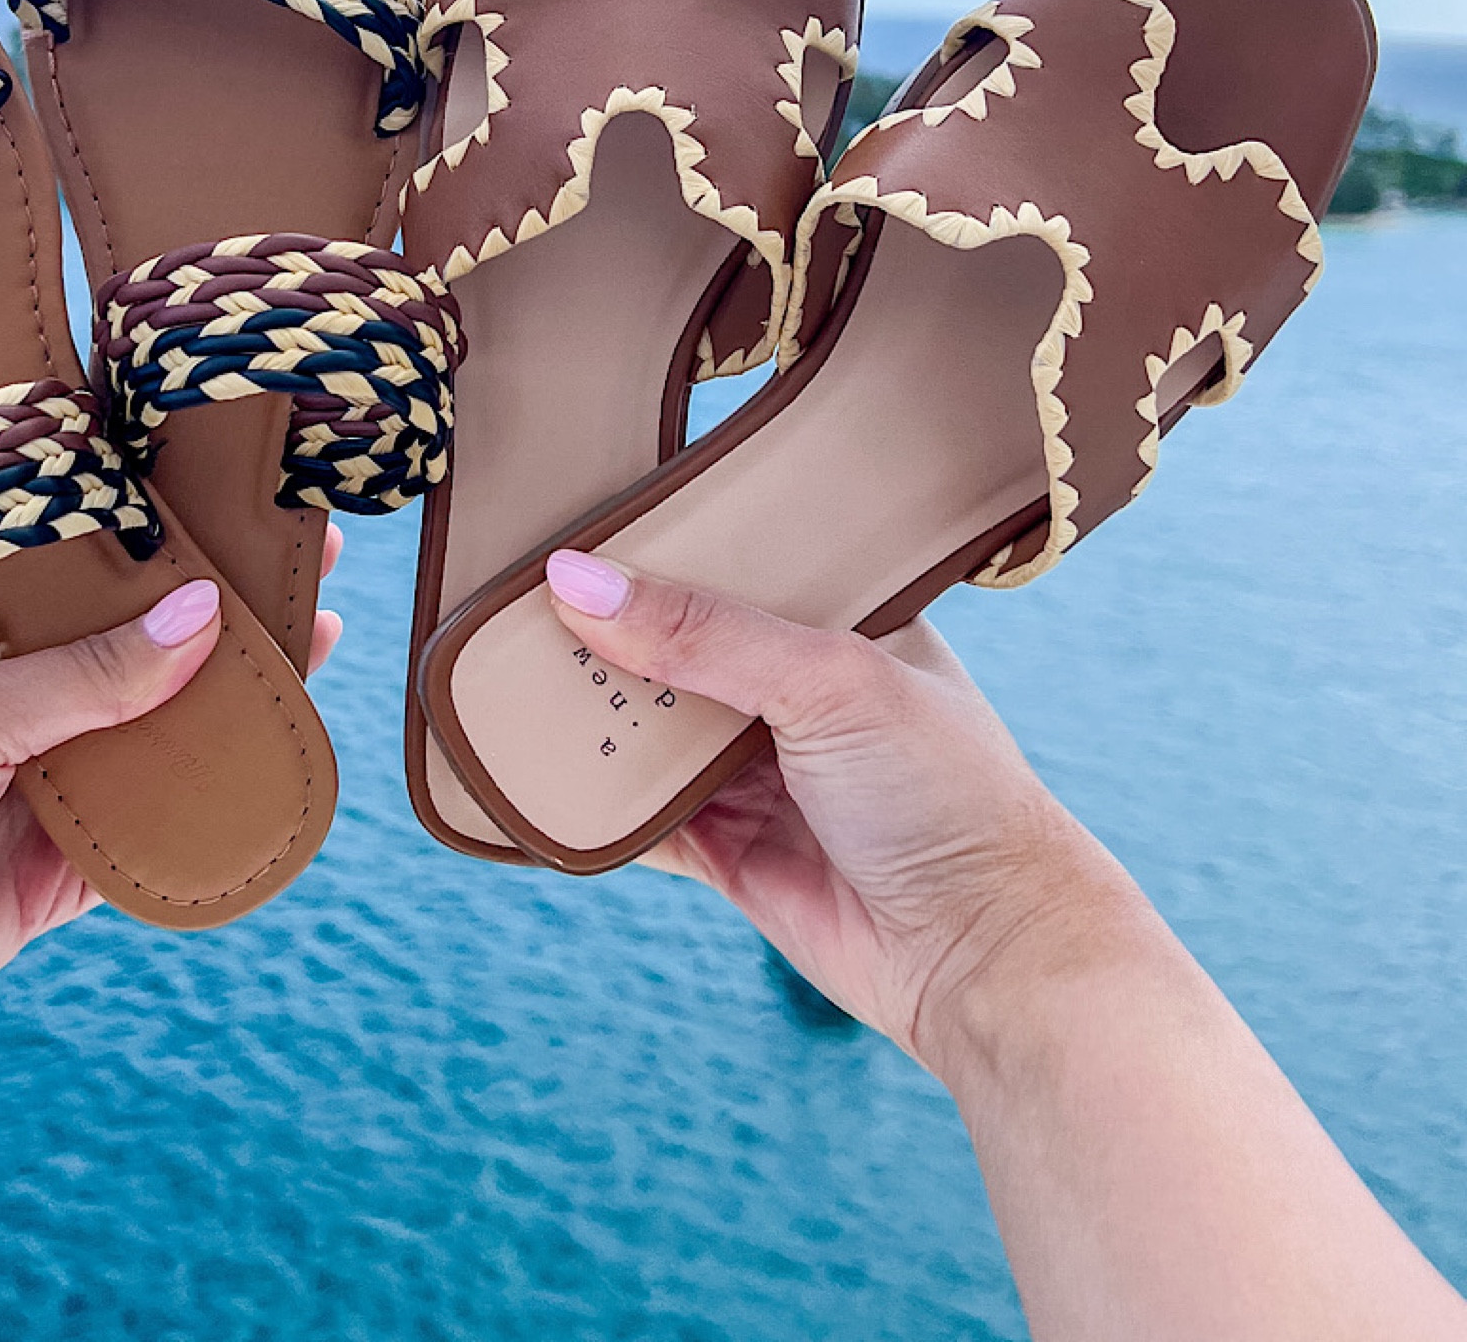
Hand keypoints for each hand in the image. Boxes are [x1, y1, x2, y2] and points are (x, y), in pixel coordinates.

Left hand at [0, 533, 346, 1080]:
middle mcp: (8, 709)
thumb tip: (204, 614)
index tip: (242, 517)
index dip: (165, 550)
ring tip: (311, 659)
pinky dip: (201, 809)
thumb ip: (87, 675)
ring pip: (154, 741)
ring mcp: (36, 791)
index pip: (88, 581)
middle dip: (220, 624)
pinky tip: (263, 770)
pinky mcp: (54, 874)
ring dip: (225, 711)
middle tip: (307, 581)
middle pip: (136, 658)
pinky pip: (147, 834)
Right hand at [543, 550, 1152, 1078]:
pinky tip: (530, 777)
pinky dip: (589, 804)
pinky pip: (640, 818)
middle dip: (603, 634)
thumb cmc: (950, 797)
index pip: (731, 562)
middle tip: (506, 603)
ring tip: (495, 678)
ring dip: (588, 717)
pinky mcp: (729, 850)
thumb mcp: (829, 680)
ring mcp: (760, 773)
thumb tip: (575, 580)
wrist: (989, 961)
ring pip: (648, 732)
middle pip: (674, 648)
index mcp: (839, 624)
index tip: (568, 522)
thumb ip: (702, 632)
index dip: (656, 545)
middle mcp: (796, 693)